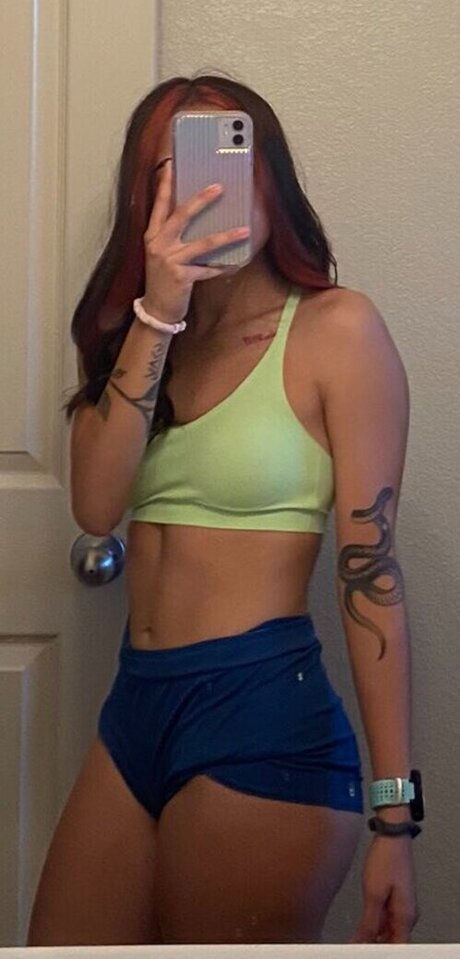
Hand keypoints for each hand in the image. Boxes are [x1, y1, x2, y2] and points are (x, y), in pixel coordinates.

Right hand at [142, 159, 249, 325]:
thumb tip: (198, 217)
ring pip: (202, 243)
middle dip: (200, 200)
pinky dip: (223, 267)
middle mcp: (158, 244)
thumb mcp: (162, 253)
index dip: (165, 184)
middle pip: (180, 215)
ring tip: (243, 230)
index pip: (160, 204)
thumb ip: (173, 235)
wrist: (156, 310)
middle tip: (219, 187)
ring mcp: (169, 260)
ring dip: (225, 236)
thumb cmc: (163, 279)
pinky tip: (236, 264)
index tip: (171, 164)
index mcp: (153, 235)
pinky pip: (208, 269)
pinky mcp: (181, 276)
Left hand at [349, 836, 419, 942]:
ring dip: (373, 933)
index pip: (395, 947)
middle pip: (391, 940)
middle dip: (374, 944)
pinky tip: (361, 922)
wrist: (392, 835)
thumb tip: (363, 942)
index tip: (362, 949)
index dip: (378, 950)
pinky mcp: (396, 898)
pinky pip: (386, 918)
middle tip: (355, 943)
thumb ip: (369, 922)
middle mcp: (408, 914)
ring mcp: (402, 905)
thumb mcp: (373, 894)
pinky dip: (374, 922)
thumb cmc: (386, 860)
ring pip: (387, 929)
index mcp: (406, 916)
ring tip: (355, 935)